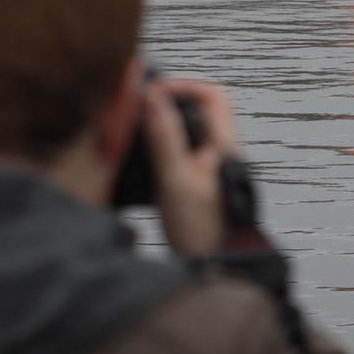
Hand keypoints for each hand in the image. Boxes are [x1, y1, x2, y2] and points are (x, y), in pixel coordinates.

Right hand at [141, 77, 240, 257]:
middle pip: (196, 110)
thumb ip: (164, 137)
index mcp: (223, 144)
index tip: (151, 92)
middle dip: (165, 102)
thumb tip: (152, 96)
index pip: (213, 95)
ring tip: (129, 128)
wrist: (212, 267)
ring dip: (157, 125)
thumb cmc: (202, 228)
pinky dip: (154, 148)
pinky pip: (173, 153)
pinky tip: (134, 157)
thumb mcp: (176, 178)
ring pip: (182, 131)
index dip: (183, 86)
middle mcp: (218, 152)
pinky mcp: (190, 184)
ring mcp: (204, 168)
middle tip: (134, 106)